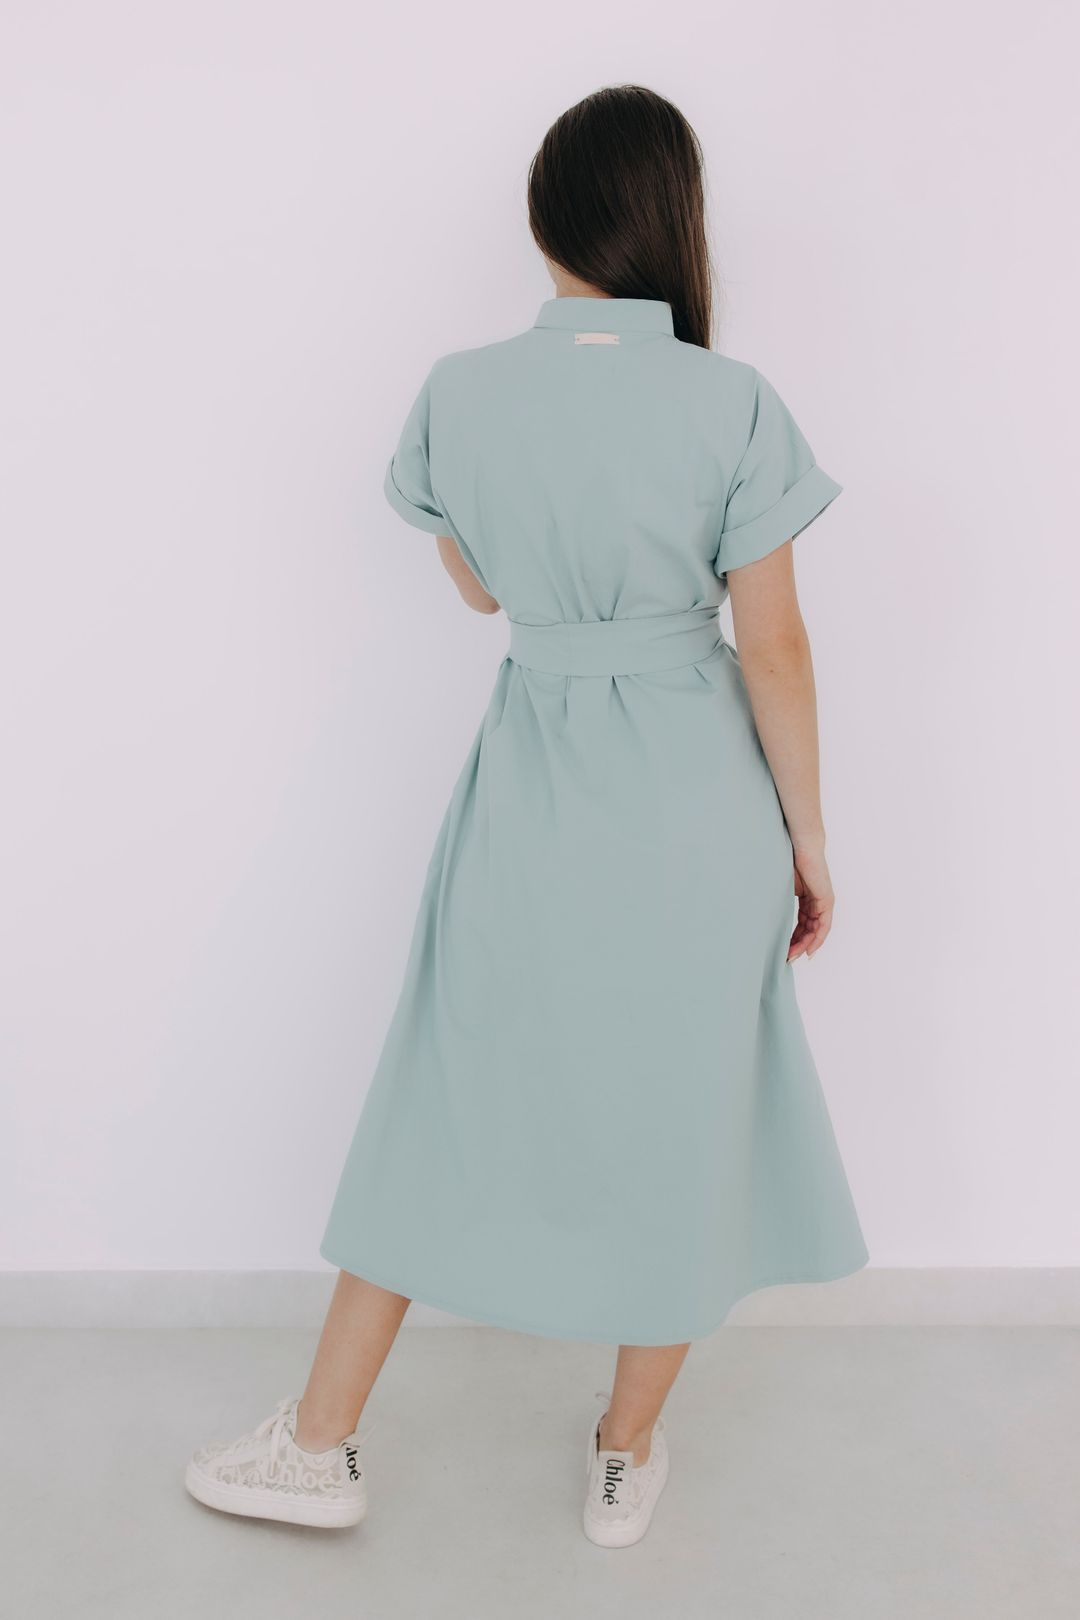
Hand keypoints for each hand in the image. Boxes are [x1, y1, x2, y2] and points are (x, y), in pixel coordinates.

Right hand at [788, 844, 833, 961]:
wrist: (800, 847)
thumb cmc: (787, 861)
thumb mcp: (780, 888)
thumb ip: (778, 903)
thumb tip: (761, 917)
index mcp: (806, 899)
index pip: (801, 924)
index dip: (792, 939)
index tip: (782, 951)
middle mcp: (816, 902)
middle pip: (808, 930)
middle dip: (797, 946)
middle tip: (785, 958)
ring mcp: (823, 902)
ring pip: (816, 931)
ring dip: (805, 945)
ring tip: (792, 956)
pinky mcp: (827, 901)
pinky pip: (824, 925)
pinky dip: (817, 939)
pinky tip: (809, 949)